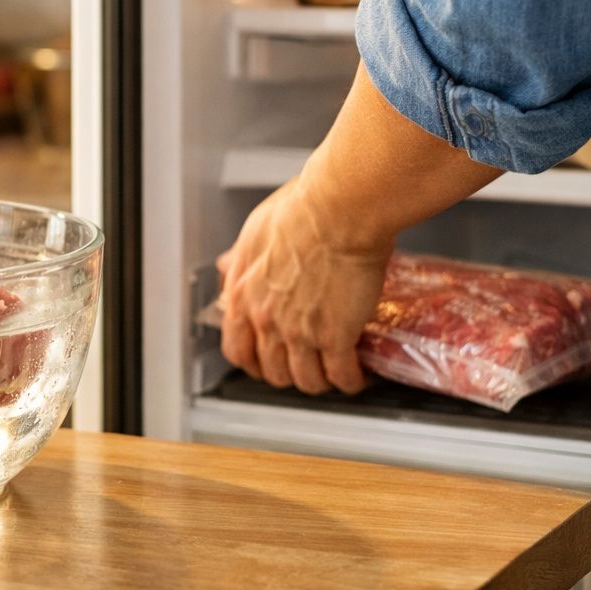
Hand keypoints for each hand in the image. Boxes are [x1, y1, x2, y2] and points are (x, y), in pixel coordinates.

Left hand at [216, 180, 391, 393]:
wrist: (341, 208)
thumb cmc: (305, 207)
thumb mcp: (255, 230)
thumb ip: (244, 259)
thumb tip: (232, 266)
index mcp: (243, 293)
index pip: (237, 349)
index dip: (253, 362)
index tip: (264, 363)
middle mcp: (265, 317)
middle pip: (272, 371)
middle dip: (289, 374)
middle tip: (304, 367)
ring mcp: (299, 331)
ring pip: (306, 380)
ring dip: (320, 382)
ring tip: (333, 373)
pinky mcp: (335, 335)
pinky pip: (341, 375)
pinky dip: (351, 381)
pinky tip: (359, 375)